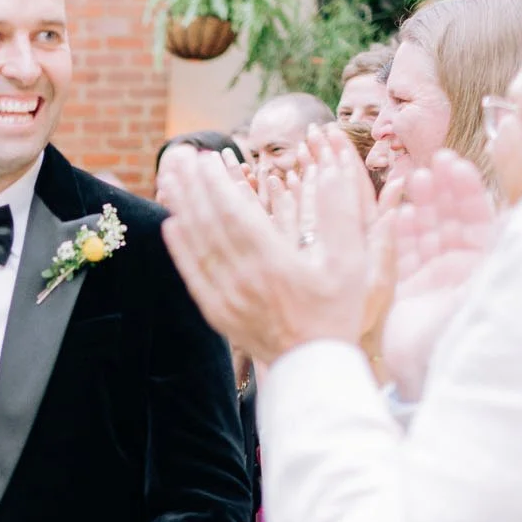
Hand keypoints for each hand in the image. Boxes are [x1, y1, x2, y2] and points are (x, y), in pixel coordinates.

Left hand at [161, 139, 371, 364]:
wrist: (314, 366)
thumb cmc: (336, 312)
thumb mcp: (352, 262)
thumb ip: (341, 213)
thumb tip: (332, 168)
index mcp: (273, 263)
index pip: (235, 213)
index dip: (216, 183)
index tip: (205, 157)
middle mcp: (242, 279)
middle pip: (208, 223)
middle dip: (191, 185)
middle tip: (178, 155)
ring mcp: (225, 298)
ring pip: (196, 245)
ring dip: (181, 209)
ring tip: (169, 178)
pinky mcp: (217, 313)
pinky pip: (192, 275)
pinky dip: (180, 248)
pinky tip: (171, 224)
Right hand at [381, 152, 500, 401]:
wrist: (426, 378)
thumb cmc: (461, 339)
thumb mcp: (483, 294)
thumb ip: (494, 255)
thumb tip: (516, 214)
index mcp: (486, 266)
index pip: (481, 218)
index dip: (468, 190)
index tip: (455, 165)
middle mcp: (463, 269)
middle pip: (454, 219)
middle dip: (444, 190)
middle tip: (433, 162)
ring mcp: (435, 279)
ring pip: (429, 231)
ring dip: (423, 204)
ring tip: (416, 179)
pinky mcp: (410, 291)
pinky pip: (406, 254)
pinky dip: (403, 232)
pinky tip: (402, 212)